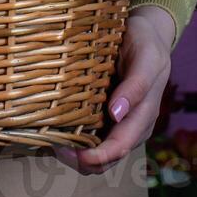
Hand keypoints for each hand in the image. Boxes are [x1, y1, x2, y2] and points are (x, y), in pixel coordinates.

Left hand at [62, 5, 174, 175]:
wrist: (146, 35)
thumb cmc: (146, 45)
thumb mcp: (146, 59)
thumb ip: (136, 86)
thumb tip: (117, 114)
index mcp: (144, 116)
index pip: (118, 148)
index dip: (95, 157)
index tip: (69, 151)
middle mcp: (131, 126)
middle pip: (105, 160)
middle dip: (80, 160)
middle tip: (52, 147)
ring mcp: (118, 124)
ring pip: (96, 154)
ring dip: (74, 155)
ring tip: (50, 141)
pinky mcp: (106, 117)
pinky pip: (90, 139)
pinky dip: (74, 142)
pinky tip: (55, 132)